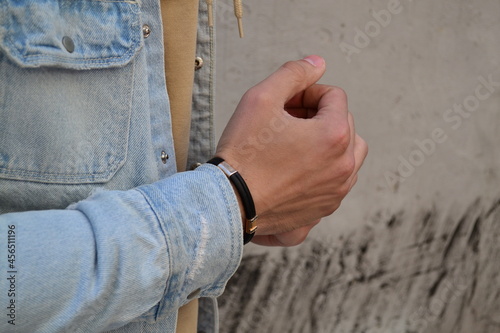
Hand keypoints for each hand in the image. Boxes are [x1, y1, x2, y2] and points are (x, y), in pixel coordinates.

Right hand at [216, 55, 367, 246]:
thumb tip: (318, 64)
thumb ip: (294, 74)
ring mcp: (336, 191)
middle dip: (317, 116)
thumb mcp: (262, 98)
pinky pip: (335, 181)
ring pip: (348, 154)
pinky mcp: (324, 209)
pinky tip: (295, 169)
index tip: (285, 103)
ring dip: (327, 142)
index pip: (334, 96)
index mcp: (334, 135)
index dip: (308, 93)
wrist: (228, 203)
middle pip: (343, 123)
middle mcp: (344, 165)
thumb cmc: (243, 153)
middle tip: (285, 121)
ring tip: (296, 144)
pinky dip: (323, 170)